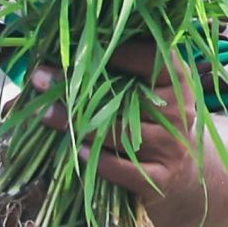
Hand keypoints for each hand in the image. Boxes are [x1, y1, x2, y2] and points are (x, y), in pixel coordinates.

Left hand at [27, 40, 227, 226]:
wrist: (185, 172)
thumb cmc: (154, 123)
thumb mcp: (149, 95)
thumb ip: (119, 76)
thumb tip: (60, 60)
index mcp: (179, 84)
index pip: (155, 59)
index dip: (119, 52)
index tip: (82, 48)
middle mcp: (180, 112)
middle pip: (128, 97)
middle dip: (80, 88)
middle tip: (42, 79)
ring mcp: (171, 145)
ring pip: (120, 133)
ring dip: (79, 125)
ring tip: (46, 116)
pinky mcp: (160, 178)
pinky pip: (123, 168)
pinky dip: (97, 160)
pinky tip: (76, 151)